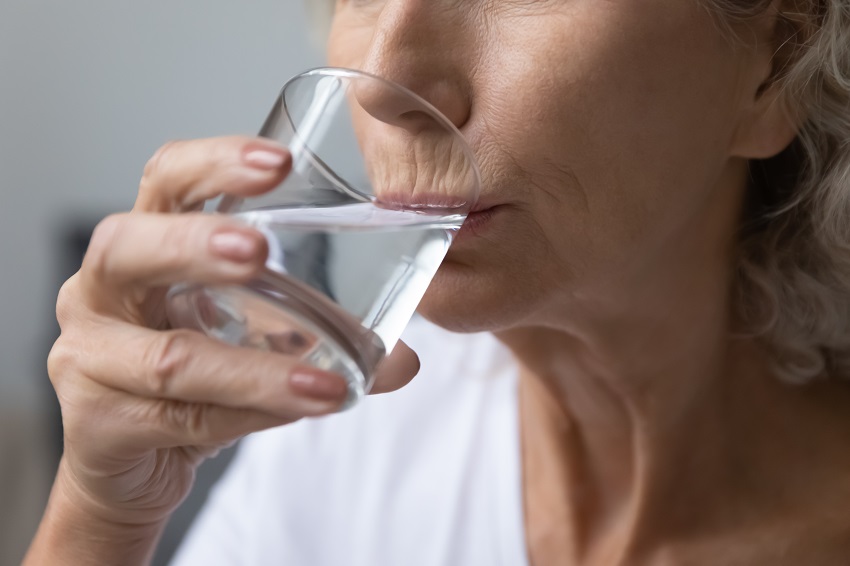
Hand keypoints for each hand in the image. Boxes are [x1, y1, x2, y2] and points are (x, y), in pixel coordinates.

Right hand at [27, 136, 418, 563]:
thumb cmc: (194, 379)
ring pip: (169, 358)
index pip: (166, 181)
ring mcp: (89, 359)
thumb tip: (404, 356)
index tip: (279, 163)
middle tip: (259, 251)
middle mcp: (101, 292)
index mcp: (146, 248)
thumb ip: (321, 337)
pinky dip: (248, 417)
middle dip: (195, 244)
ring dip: (257, 370)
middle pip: (126, 245)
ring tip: (326, 384)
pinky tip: (294, 413)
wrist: (135, 463)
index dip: (214, 163)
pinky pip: (181, 419)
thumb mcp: (253, 341)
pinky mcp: (96, 425)